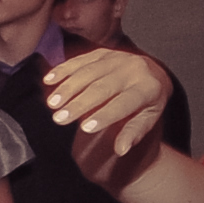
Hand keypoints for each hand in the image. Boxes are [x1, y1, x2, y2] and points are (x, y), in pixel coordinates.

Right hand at [44, 48, 172, 160]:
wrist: (155, 72)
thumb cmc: (148, 102)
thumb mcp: (148, 118)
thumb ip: (133, 133)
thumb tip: (120, 150)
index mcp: (148, 88)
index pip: (124, 103)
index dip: (105, 115)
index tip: (85, 128)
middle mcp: (134, 69)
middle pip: (103, 88)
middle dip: (79, 103)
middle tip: (59, 119)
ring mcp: (117, 58)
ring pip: (89, 72)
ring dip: (67, 88)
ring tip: (52, 104)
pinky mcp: (103, 53)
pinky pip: (81, 60)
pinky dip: (63, 69)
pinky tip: (49, 80)